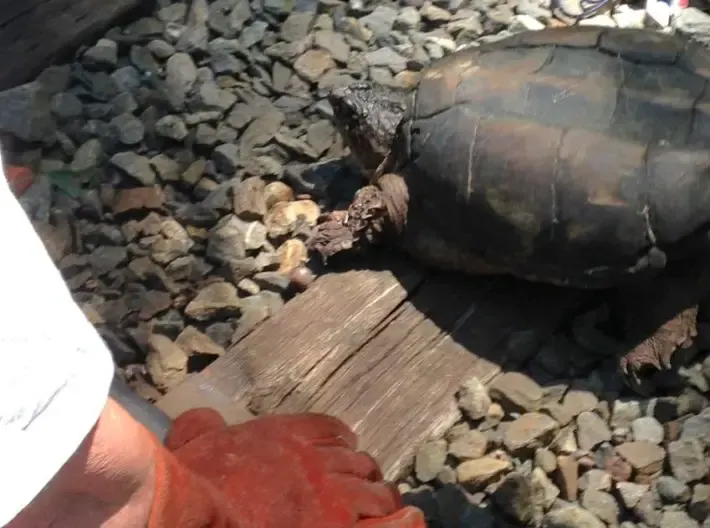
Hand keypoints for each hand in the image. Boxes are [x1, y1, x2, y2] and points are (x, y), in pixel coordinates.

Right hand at [149, 408, 426, 526]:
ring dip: (379, 497)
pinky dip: (402, 520)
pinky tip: (410, 519)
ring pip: (374, 491)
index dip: (341, 442)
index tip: (345, 451)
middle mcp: (317, 461)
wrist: (194, 513)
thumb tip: (207, 420)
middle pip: (357, 462)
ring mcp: (333, 497)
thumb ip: (204, 426)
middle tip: (364, 487)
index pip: (329, 430)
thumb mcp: (193, 441)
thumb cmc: (189, 481)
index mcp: (286, 436)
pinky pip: (387, 522)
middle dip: (362, 474)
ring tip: (385, 508)